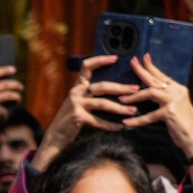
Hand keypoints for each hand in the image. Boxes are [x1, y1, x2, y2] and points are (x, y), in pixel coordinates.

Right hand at [0, 65, 23, 141]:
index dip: (4, 70)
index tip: (13, 69)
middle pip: (5, 84)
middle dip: (16, 85)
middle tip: (20, 87)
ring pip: (10, 95)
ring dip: (17, 97)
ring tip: (18, 99)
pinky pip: (7, 110)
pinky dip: (6, 114)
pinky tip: (3, 117)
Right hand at [31, 55, 134, 171]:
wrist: (56, 134)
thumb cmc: (71, 117)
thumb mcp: (79, 101)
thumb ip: (91, 94)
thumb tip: (116, 88)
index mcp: (78, 86)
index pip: (87, 66)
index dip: (101, 60)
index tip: (116, 58)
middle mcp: (76, 92)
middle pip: (102, 86)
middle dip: (121, 88)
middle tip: (136, 89)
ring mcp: (76, 104)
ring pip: (103, 103)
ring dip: (120, 108)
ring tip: (133, 110)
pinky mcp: (77, 117)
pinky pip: (98, 121)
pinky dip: (110, 125)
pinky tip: (120, 127)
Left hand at [122, 54, 192, 156]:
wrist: (192, 138)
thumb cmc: (181, 124)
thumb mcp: (174, 107)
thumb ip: (164, 98)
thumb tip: (151, 92)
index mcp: (178, 89)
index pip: (162, 76)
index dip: (152, 67)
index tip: (143, 57)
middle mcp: (177, 92)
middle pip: (155, 79)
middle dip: (142, 70)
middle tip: (132, 62)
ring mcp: (175, 101)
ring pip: (150, 92)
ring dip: (134, 96)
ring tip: (121, 99)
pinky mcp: (170, 112)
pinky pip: (149, 115)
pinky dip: (137, 120)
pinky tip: (127, 122)